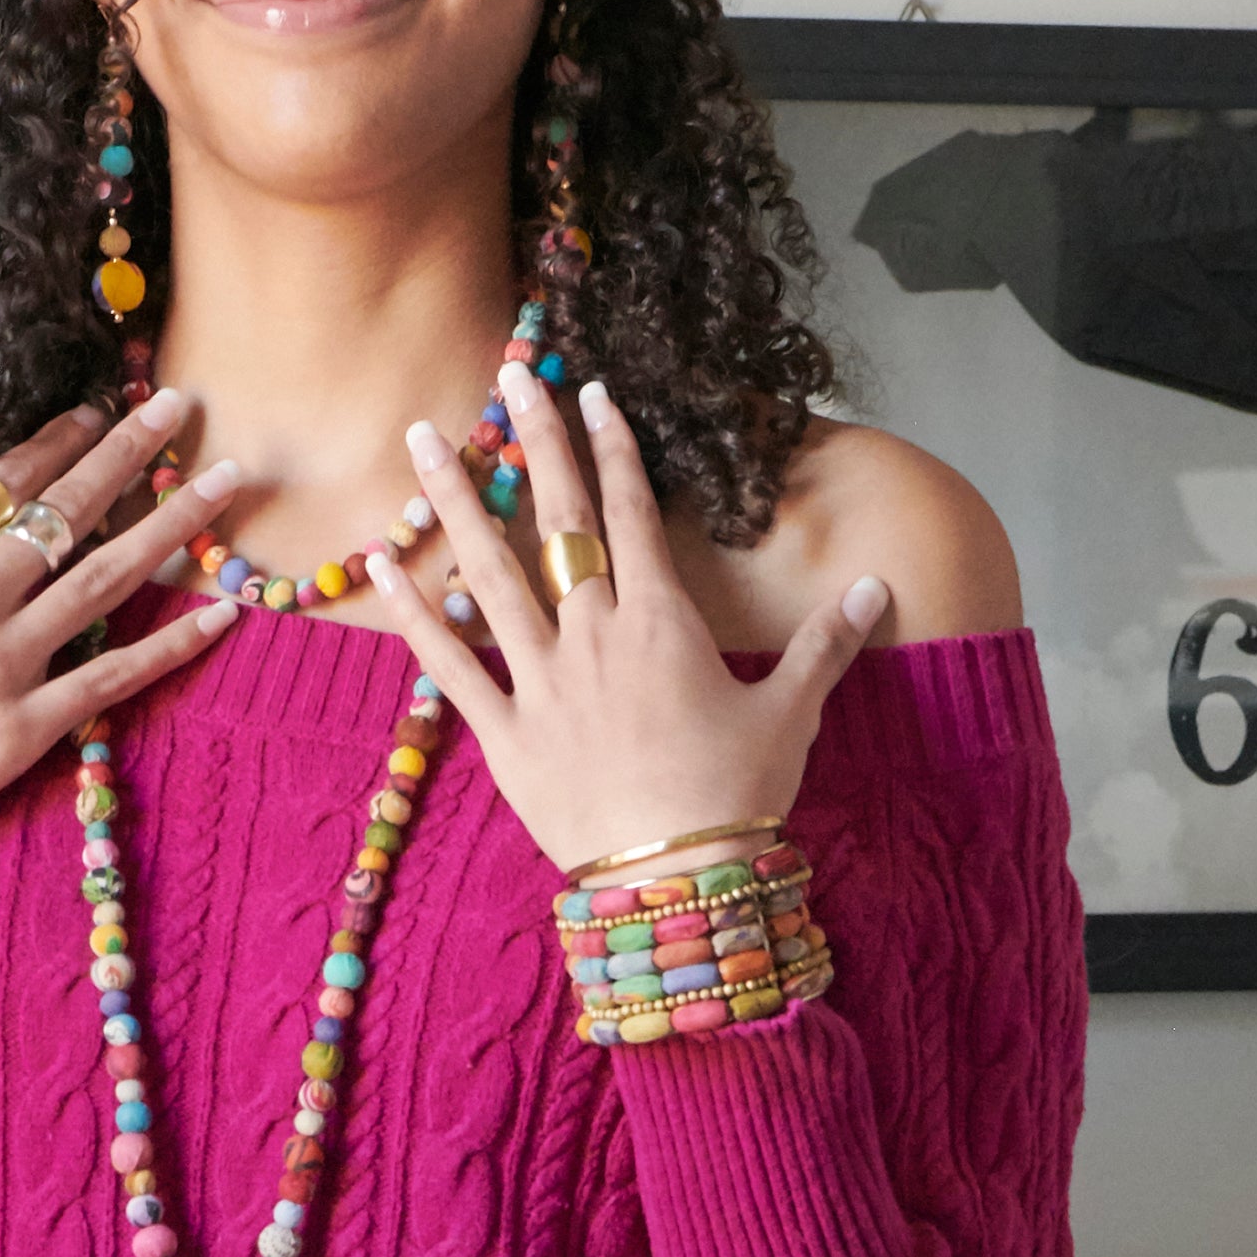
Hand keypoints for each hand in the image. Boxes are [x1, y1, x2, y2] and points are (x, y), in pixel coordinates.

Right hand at [0, 388, 240, 862]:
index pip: (8, 482)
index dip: (61, 441)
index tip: (102, 409)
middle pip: (68, 510)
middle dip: (129, 452)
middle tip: (177, 408)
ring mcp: (3, 663)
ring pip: (108, 577)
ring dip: (172, 522)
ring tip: (224, 481)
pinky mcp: (24, 729)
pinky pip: (114, 675)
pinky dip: (173, 643)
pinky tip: (220, 612)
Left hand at [363, 361, 888, 880]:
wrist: (676, 882)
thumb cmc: (738, 796)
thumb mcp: (792, 713)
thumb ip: (826, 644)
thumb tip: (877, 586)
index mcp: (660, 621)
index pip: (633, 514)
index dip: (613, 448)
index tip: (591, 391)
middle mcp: (592, 633)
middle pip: (556, 520)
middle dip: (533, 441)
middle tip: (510, 374)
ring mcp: (539, 677)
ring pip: (488, 571)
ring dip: (454, 500)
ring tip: (419, 438)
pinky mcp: (500, 729)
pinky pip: (447, 663)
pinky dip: (413, 614)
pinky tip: (379, 564)